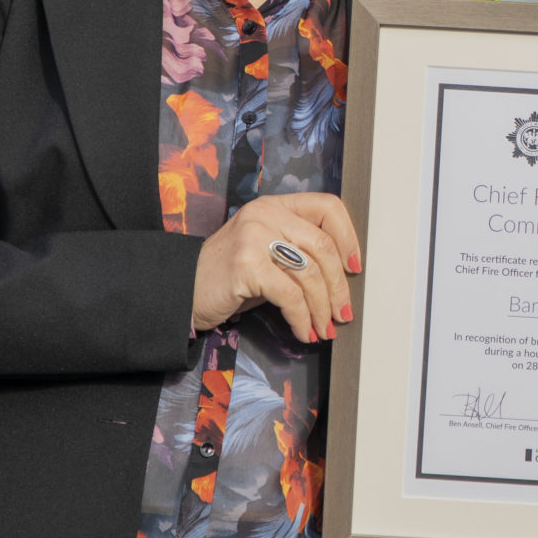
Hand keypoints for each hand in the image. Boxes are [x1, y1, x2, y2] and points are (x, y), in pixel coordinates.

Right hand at [191, 192, 360, 341]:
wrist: (182, 291)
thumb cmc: (230, 276)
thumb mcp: (266, 251)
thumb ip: (299, 252)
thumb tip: (342, 278)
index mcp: (275, 205)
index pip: (328, 206)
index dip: (348, 237)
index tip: (354, 267)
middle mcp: (265, 214)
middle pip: (323, 247)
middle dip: (338, 287)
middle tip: (342, 313)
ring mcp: (254, 237)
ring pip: (309, 274)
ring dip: (322, 309)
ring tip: (323, 329)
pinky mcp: (246, 265)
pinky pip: (289, 296)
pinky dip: (301, 319)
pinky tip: (303, 332)